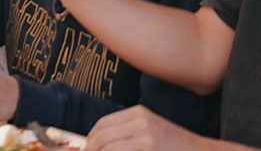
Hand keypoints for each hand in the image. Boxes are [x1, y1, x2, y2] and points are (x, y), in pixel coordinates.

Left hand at [86, 105, 215, 150]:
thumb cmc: (174, 148)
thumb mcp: (149, 134)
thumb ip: (127, 134)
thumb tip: (97, 144)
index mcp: (138, 112)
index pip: (103, 123)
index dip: (91, 138)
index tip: (86, 149)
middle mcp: (140, 119)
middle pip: (103, 134)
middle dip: (91, 148)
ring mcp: (145, 132)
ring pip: (108, 145)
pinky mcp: (149, 145)